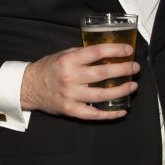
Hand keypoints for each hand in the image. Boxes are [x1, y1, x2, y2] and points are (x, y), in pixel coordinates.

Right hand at [19, 43, 138, 119]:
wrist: (29, 87)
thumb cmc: (49, 69)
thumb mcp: (63, 55)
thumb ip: (83, 54)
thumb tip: (108, 51)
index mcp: (69, 61)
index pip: (97, 52)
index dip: (115, 50)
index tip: (128, 50)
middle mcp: (70, 78)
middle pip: (103, 73)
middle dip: (123, 70)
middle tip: (134, 68)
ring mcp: (71, 96)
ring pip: (102, 95)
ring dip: (121, 91)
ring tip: (132, 86)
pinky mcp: (71, 110)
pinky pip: (94, 114)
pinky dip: (110, 114)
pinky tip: (122, 110)